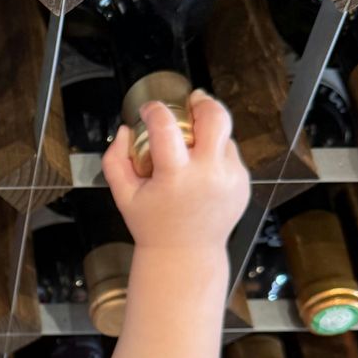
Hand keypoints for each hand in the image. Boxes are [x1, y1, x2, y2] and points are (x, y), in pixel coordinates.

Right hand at [102, 90, 249, 251]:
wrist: (186, 255)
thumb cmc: (153, 226)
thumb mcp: (123, 196)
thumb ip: (115, 161)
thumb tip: (126, 130)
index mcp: (175, 177)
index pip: (166, 126)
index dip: (155, 110)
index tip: (149, 110)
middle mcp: (208, 174)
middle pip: (215, 116)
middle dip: (202, 103)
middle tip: (192, 102)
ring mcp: (230, 178)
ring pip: (224, 135)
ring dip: (208, 133)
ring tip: (192, 147)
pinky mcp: (242, 183)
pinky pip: (230, 155)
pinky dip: (216, 154)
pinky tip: (201, 172)